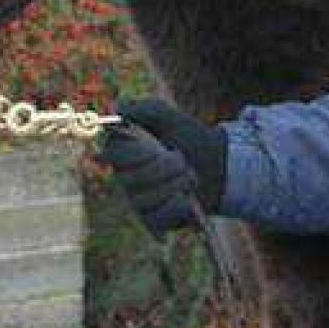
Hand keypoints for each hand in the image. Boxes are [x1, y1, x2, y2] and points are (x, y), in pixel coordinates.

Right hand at [96, 98, 228, 232]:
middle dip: (162, 168)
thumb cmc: (188, 136)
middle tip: (182, 159)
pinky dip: (177, 207)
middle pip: (128, 180)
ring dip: (174, 185)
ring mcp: (138, 200)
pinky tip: (187, 198)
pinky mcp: (153, 220)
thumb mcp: (168, 115)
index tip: (155, 147)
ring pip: (143, 200)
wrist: (217, 165)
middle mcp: (124, 177)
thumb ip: (143, 108)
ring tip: (191, 175)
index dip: (133, 154)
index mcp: (123, 150)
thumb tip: (119, 107)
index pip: (111, 155)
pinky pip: (155, 220)